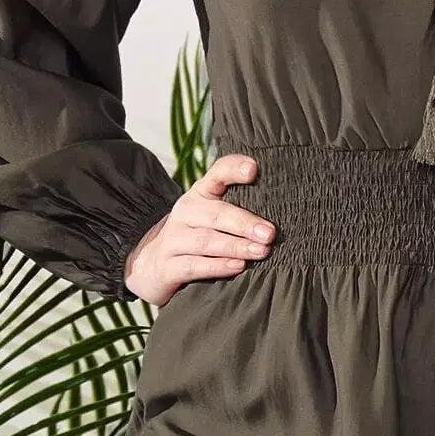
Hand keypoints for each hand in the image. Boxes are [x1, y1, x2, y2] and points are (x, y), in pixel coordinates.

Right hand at [122, 153, 274, 305]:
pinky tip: (237, 267)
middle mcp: (185, 212)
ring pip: (206, 241)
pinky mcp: (167, 267)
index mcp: (200, 194)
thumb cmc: (195, 234)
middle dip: (245, 222)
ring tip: (261, 251)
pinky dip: (217, 267)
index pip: (216, 173)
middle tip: (270, 233)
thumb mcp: (211, 214)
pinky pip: (193, 265)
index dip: (233, 169)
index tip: (254, 169)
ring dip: (236, 246)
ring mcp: (173, 239)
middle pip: (215, 213)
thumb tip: (285, 202)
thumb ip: (239, 204)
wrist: (150, 263)